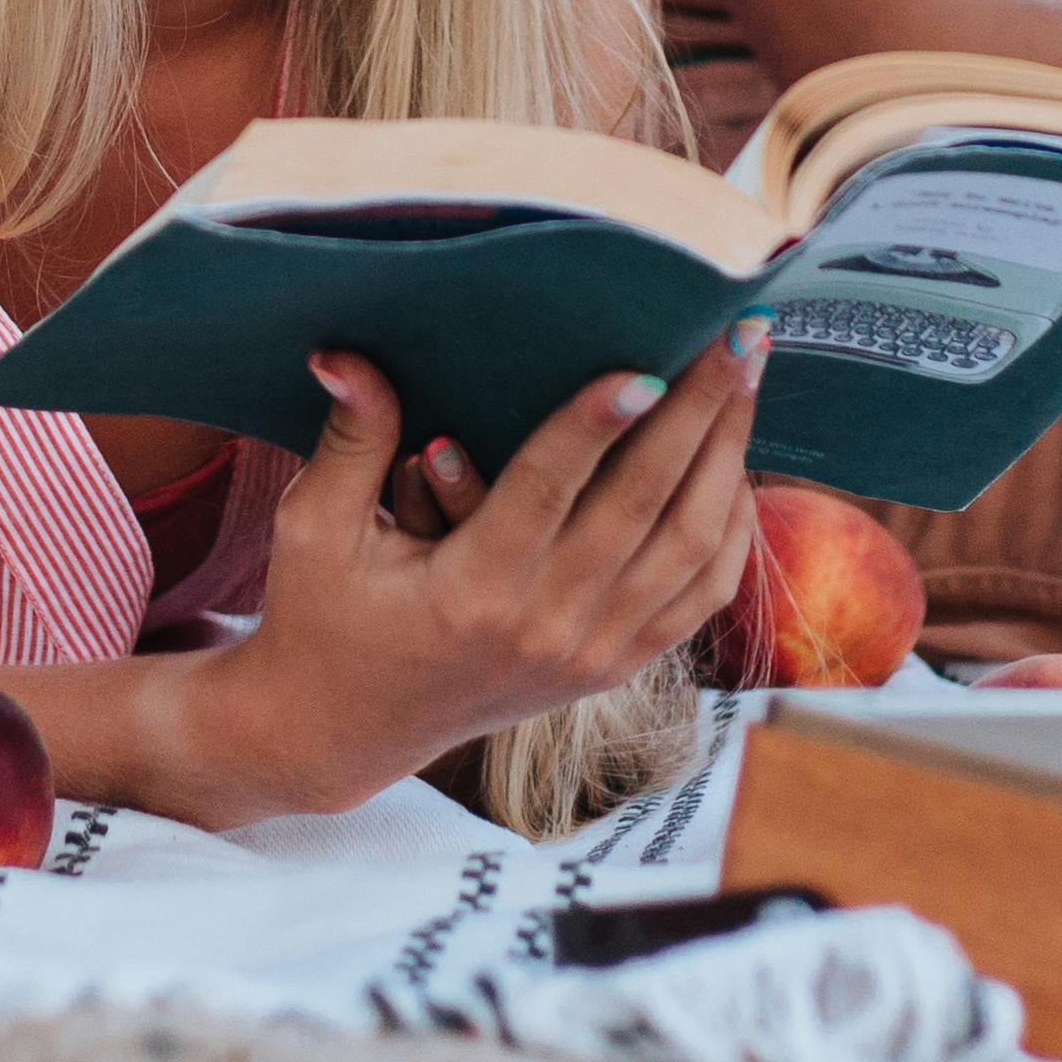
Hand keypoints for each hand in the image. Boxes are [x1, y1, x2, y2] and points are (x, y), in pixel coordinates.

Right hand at [205, 333, 759, 812]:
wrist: (346, 730)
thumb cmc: (323, 614)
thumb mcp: (314, 528)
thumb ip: (349, 439)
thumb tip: (344, 353)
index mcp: (470, 590)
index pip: (546, 492)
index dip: (596, 425)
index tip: (646, 364)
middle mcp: (544, 627)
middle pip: (642, 507)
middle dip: (698, 412)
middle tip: (736, 332)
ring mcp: (590, 653)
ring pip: (688, 549)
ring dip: (727, 457)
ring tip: (747, 375)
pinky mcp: (612, 666)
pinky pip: (698, 596)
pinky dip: (729, 529)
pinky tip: (735, 465)